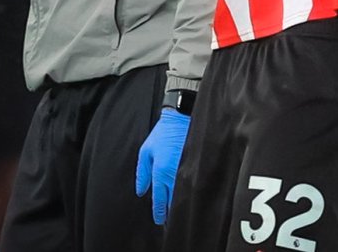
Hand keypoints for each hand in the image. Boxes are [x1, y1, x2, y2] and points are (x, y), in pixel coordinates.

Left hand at [135, 108, 190, 224]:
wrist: (182, 116)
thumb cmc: (163, 132)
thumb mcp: (146, 150)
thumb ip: (142, 173)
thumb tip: (142, 192)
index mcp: (160, 171)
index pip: (160, 200)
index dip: (160, 213)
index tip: (160, 220)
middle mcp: (173, 173)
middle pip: (173, 202)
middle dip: (171, 212)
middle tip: (169, 220)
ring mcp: (186, 170)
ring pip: (183, 194)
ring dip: (180, 202)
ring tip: (179, 210)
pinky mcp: (196, 165)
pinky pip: (192, 183)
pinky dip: (189, 190)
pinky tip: (188, 193)